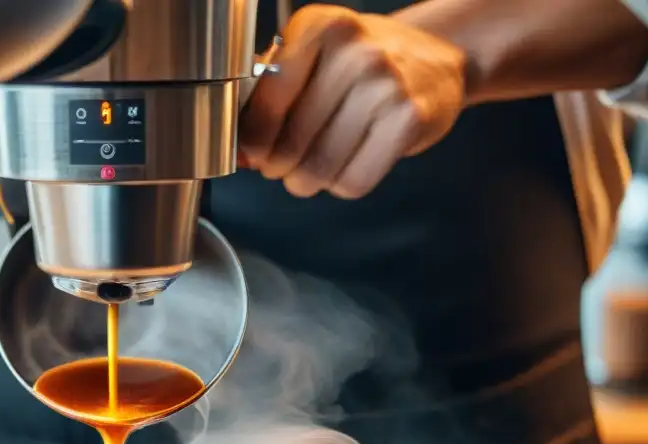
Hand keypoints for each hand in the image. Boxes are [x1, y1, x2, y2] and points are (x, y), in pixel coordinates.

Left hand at [239, 5, 467, 198]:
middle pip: (289, 146)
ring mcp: (386, 84)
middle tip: (284, 166)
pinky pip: (355, 181)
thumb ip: (268, 95)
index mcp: (318, 27)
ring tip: (311, 170)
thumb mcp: (311, 57)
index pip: (264, 107)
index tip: (254, 152)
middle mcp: (354, 51)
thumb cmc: (360, 62)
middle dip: (279, 168)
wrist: (435, 56)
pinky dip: (342, 184)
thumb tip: (241, 152)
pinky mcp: (410, 118)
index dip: (253, 142)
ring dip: (307, 182)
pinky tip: (346, 165)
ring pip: (320, 169)